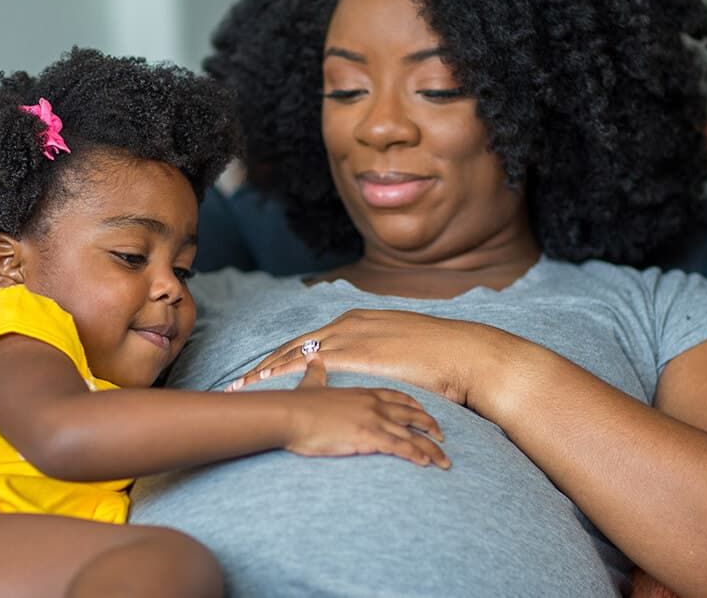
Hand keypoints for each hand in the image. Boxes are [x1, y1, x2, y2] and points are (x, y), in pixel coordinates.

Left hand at [226, 309, 511, 407]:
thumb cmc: (442, 359)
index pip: (312, 340)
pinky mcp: (356, 353)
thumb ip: (383, 357)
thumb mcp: (404, 350)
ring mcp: (351, 335)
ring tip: (242, 387)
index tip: (264, 370)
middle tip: (240, 381)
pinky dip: (283, 374)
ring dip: (266, 370)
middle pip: (296, 345)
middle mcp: (349, 323)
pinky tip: (266, 386)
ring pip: (295, 353)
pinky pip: (309, 364)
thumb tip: (377, 372)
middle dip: (266, 363)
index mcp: (359, 320)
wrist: (465, 355)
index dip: (286, 356)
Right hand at [277, 356, 449, 467]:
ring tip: (444, 460)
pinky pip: (400, 447)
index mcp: (363, 392)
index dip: (414, 405)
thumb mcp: (310, 385)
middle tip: (443, 436)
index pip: (397, 396)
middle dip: (430, 425)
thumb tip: (312, 361)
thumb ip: (316, 373)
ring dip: (431, 448)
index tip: (425, 413)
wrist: (288, 414)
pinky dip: (416, 455)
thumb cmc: (296, 404)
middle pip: (411, 414)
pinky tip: (426, 463)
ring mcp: (373, 419)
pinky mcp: (368, 436)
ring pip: (412, 433)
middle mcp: (373, 404)